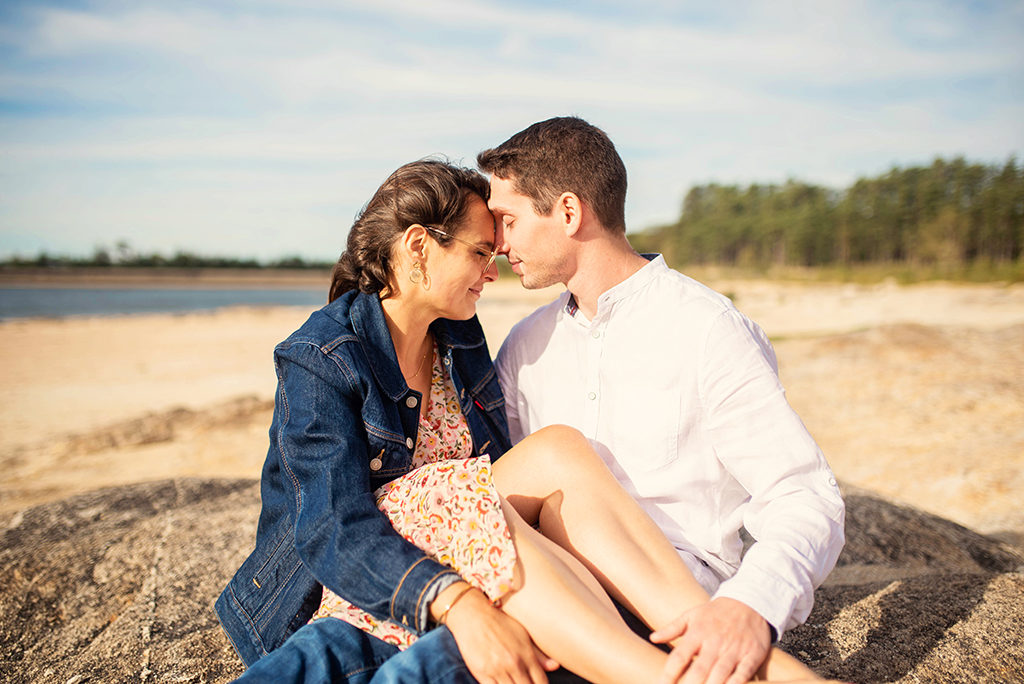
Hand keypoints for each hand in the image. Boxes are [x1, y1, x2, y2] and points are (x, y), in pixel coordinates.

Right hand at [441, 585, 557, 683]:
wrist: (473, 614)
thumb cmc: (499, 622)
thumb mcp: (522, 634)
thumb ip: (539, 654)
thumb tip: (556, 666)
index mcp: (526, 654)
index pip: (541, 683)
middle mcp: (514, 664)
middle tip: (524, 682)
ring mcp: (497, 669)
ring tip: (513, 682)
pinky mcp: (481, 673)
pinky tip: (501, 683)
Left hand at [649, 598, 770, 683]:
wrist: (750, 602)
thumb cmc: (715, 612)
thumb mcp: (692, 615)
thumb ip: (672, 628)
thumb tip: (653, 637)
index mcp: (697, 633)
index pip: (679, 657)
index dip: (669, 674)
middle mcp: (715, 643)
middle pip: (699, 670)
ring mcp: (734, 649)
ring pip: (720, 674)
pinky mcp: (752, 655)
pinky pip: (743, 674)